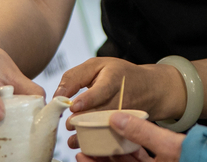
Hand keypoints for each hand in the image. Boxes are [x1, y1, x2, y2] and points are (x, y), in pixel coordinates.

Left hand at [57, 58, 184, 147]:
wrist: (149, 87)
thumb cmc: (119, 74)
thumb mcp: (97, 65)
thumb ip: (74, 77)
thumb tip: (58, 95)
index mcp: (114, 78)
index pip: (102, 90)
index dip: (87, 99)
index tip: (74, 106)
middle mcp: (122, 98)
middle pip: (101, 113)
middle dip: (82, 121)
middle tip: (69, 123)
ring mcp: (125, 115)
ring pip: (104, 128)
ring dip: (86, 134)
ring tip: (73, 136)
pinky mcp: (126, 127)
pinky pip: (110, 137)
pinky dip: (94, 142)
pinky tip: (82, 142)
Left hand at [74, 113, 184, 161]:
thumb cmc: (198, 156)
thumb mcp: (169, 145)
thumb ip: (142, 131)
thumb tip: (116, 118)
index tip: (81, 154)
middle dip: (102, 157)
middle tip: (86, 144)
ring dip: (115, 152)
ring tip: (103, 136)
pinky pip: (141, 159)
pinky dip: (132, 149)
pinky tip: (126, 136)